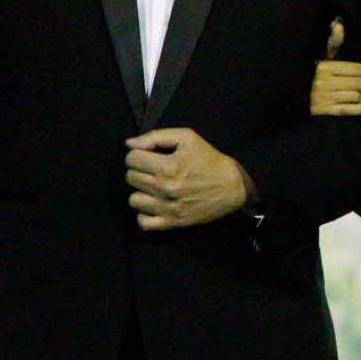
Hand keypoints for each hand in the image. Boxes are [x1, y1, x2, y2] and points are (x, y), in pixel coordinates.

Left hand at [125, 127, 250, 228]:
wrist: (232, 186)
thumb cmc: (209, 159)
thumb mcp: (187, 138)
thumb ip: (155, 136)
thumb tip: (128, 144)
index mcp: (168, 166)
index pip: (131, 158)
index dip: (138, 154)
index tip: (149, 156)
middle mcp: (166, 188)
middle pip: (130, 177)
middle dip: (139, 170)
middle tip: (154, 170)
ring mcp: (168, 208)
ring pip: (133, 200)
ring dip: (141, 192)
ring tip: (155, 187)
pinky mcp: (172, 223)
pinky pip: (143, 222)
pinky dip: (145, 214)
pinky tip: (155, 205)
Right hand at [312, 20, 360, 115]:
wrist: (293, 93)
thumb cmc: (311, 73)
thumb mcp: (321, 56)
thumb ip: (333, 42)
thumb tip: (339, 24)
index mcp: (324, 66)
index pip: (356, 69)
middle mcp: (324, 82)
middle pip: (358, 83)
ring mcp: (324, 98)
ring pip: (355, 97)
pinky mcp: (323, 111)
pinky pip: (348, 110)